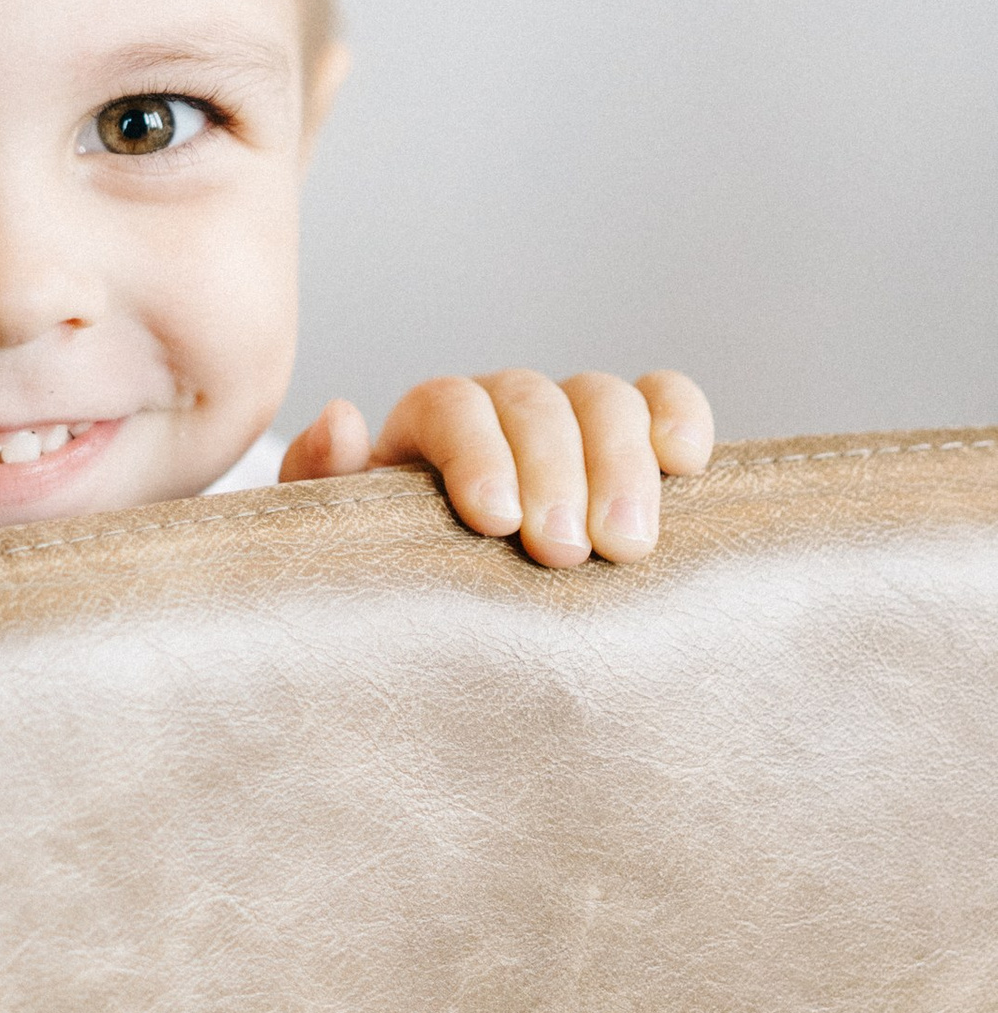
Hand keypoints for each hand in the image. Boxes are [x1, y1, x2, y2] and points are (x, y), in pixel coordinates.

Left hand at [277, 369, 713, 565]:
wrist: (442, 614)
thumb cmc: (394, 580)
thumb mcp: (344, 541)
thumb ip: (327, 484)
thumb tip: (342, 418)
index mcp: (425, 427)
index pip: (452, 406)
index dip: (478, 454)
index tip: (498, 524)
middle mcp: (500, 410)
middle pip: (533, 401)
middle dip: (555, 472)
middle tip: (567, 553)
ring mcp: (570, 420)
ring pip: (602, 398)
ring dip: (621, 463)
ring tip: (629, 545)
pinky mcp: (632, 442)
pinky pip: (660, 400)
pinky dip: (678, 416)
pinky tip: (685, 463)